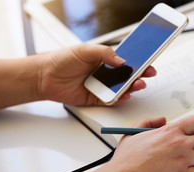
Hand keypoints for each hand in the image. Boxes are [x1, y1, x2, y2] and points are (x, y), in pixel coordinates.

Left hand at [38, 44, 155, 105]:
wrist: (45, 77)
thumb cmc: (62, 60)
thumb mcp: (85, 50)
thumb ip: (104, 53)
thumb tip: (122, 60)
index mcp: (105, 60)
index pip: (126, 61)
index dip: (138, 62)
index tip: (148, 62)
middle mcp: (105, 74)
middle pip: (127, 76)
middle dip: (140, 75)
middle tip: (147, 74)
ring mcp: (102, 86)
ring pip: (122, 88)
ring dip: (132, 87)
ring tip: (138, 84)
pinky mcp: (97, 98)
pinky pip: (112, 100)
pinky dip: (120, 98)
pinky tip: (125, 94)